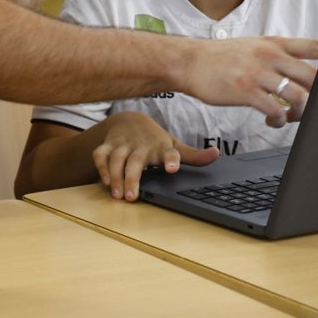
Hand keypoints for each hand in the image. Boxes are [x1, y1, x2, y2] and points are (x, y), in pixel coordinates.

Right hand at [91, 111, 219, 201]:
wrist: (129, 120)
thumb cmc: (154, 140)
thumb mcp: (174, 145)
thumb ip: (193, 155)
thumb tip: (216, 153)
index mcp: (161, 147)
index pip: (169, 152)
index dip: (171, 160)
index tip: (171, 169)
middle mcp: (141, 146)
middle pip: (136, 161)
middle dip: (132, 178)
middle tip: (131, 197)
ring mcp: (123, 144)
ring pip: (116, 159)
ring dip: (115, 176)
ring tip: (117, 195)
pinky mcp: (108, 145)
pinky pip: (100, 155)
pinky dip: (100, 167)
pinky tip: (105, 181)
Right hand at [178, 36, 317, 127]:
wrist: (188, 62)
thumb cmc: (221, 58)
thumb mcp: (253, 46)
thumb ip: (279, 55)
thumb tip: (305, 71)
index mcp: (275, 43)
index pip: (317, 47)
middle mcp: (270, 55)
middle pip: (314, 76)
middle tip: (313, 106)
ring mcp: (257, 72)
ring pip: (298, 95)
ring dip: (301, 112)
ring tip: (291, 117)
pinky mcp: (245, 90)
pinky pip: (274, 110)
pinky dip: (279, 120)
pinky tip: (273, 121)